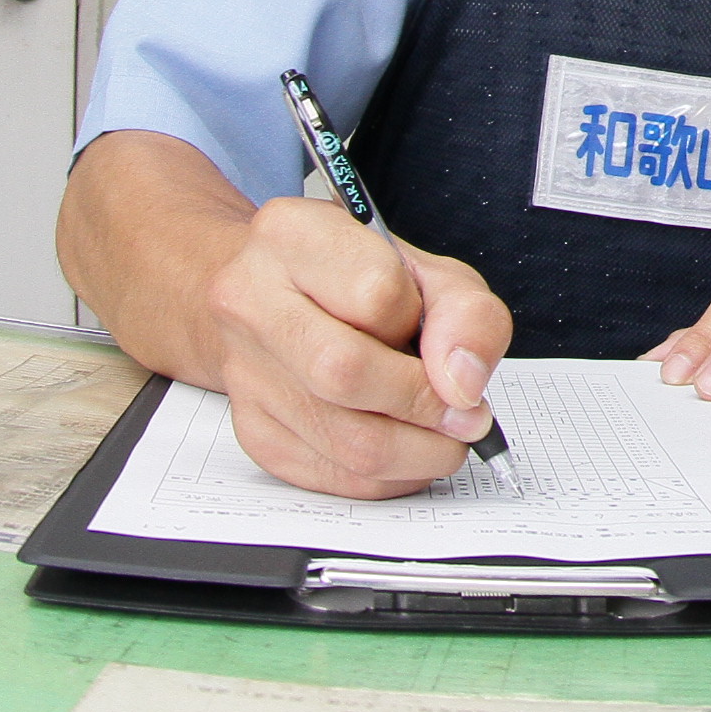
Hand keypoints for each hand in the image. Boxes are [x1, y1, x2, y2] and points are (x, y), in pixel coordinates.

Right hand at [203, 196, 509, 495]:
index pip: (377, 293)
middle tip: (467, 417)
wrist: (283, 301)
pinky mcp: (252, 429)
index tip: (448, 351)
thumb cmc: (363, 281)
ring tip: (446, 437)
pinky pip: (331, 475)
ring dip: (417, 453)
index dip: (426, 330)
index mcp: (293, 234)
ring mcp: (243, 369)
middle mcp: (249, 298)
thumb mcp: (431, 272)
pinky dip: (388, 476)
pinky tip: (407, 452)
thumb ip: (467, 315)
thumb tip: (462, 387)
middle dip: (425, 406)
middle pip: (344, 373)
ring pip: (342, 439)